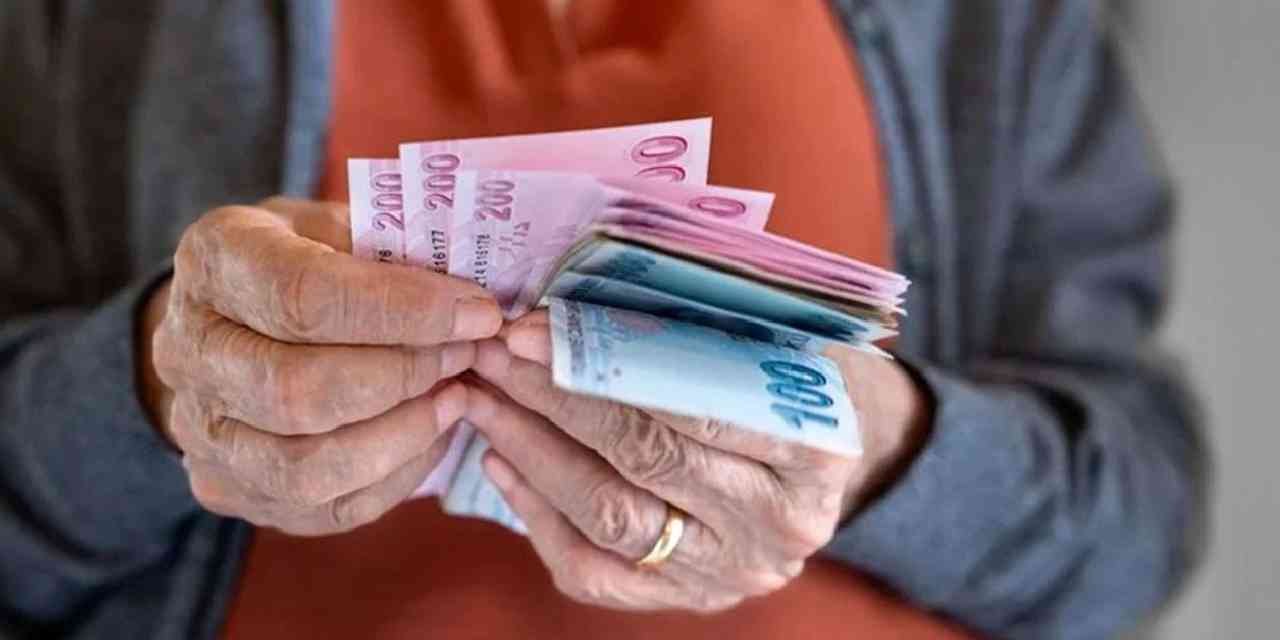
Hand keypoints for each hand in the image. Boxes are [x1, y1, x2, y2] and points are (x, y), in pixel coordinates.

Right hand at [141, 197, 501, 534]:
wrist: (234, 319)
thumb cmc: (307, 259)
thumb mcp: (341, 225)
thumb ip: (393, 251)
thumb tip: (471, 301)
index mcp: (214, 261)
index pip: (302, 297)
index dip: (402, 310)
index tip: (476, 311)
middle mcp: (187, 350)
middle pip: (297, 390)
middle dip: (404, 375)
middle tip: (467, 354)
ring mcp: (199, 431)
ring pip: (305, 466)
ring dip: (402, 435)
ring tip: (456, 398)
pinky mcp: (229, 488)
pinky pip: (322, 508)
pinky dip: (394, 478)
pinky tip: (432, 435)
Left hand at [463, 311, 928, 611]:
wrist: (826, 464)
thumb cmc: (791, 381)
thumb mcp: (781, 342)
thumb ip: (712, 323)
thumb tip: (595, 283)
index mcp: (816, 450)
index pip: (694, 404)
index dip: (607, 365)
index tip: (536, 327)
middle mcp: (775, 525)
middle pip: (645, 458)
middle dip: (554, 399)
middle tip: (494, 351)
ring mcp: (727, 572)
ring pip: (608, 516)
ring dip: (531, 450)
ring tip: (482, 396)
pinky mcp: (681, 598)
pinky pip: (591, 570)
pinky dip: (536, 513)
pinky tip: (499, 459)